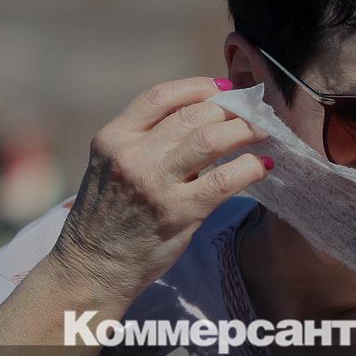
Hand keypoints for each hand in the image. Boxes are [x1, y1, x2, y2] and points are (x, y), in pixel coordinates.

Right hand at [50, 77, 270, 303]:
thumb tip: (204, 117)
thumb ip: (148, 140)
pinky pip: (226, 180)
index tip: (222, 89)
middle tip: (251, 114)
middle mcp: (132, 156)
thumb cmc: (109, 216)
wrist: (93, 267)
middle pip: (193, 115)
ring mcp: (156, 184)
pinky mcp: (179, 212)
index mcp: (113, 138)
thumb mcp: (114, 166)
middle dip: (229, 110)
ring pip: (211, 139)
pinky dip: (250, 167)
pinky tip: (261, 166)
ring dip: (244, 131)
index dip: (198, 87)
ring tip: (261, 133)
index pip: (161, 96)